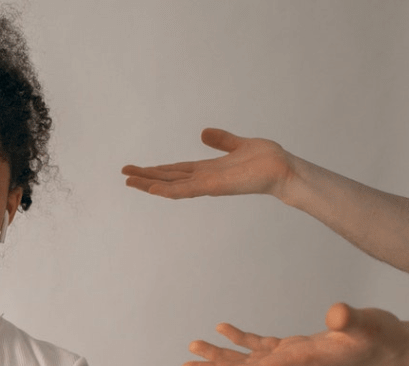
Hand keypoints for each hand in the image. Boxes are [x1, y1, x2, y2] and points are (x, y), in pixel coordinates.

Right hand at [121, 128, 294, 200]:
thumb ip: (222, 141)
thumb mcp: (239, 145)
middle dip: (145, 177)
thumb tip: (204, 133)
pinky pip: (186, 190)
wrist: (284, 170)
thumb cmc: (267, 161)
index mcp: (207, 170)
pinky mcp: (213, 187)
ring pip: (171, 186)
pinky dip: (168, 190)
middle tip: (124, 175)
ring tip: (129, 181)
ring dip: (149, 184)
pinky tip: (152, 188)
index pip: (175, 170)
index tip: (138, 168)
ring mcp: (207, 185)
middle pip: (167, 178)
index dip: (156, 169)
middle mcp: (203, 179)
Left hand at [181, 303, 405, 365]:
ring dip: (220, 355)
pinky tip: (222, 329)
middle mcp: (292, 365)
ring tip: (192, 348)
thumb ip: (350, 320)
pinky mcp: (295, 348)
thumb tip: (335, 314)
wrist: (391, 347)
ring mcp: (292, 357)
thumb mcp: (368, 324)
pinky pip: (260, 346)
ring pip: (249, 360)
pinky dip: (240, 340)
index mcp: (304, 362)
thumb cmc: (380, 337)